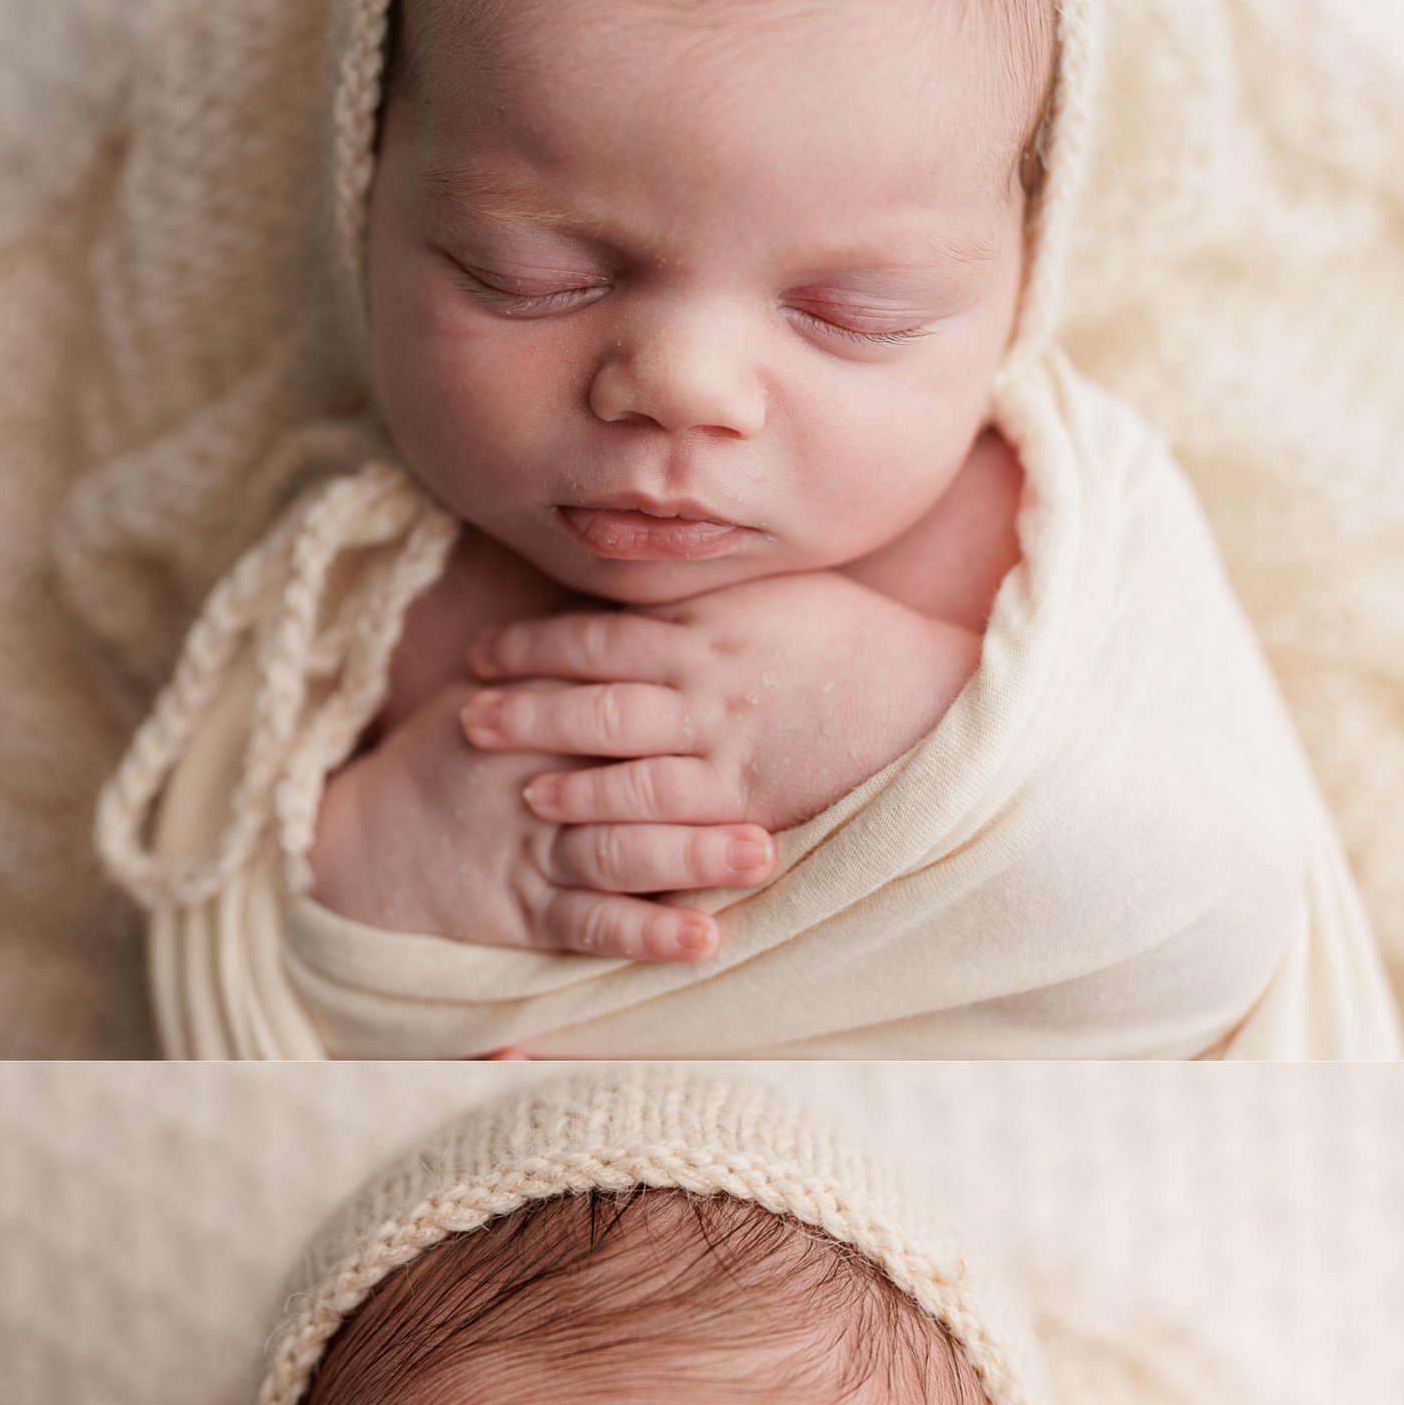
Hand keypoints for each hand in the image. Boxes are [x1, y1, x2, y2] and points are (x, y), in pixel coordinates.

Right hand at [313, 674, 774, 965]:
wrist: (369, 841)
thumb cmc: (453, 755)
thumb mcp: (494, 690)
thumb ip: (563, 657)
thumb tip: (649, 599)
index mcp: (542, 719)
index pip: (618, 702)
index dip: (692, 698)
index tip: (771, 692)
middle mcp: (543, 783)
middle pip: (632, 778)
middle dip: (708, 781)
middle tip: (788, 769)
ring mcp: (537, 851)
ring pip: (622, 853)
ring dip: (692, 856)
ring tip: (760, 855)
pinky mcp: (528, 911)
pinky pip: (593, 925)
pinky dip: (646, 934)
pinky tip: (703, 941)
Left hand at [461, 570, 983, 840]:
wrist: (938, 704)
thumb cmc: (864, 648)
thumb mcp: (784, 598)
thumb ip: (715, 598)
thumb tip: (657, 584)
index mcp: (713, 620)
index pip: (602, 628)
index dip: (535, 643)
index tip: (485, 651)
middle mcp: (707, 673)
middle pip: (590, 683)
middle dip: (521, 696)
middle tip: (464, 708)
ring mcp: (724, 735)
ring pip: (610, 744)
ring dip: (545, 753)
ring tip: (495, 765)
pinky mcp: (746, 793)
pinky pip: (658, 807)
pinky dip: (600, 811)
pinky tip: (557, 820)